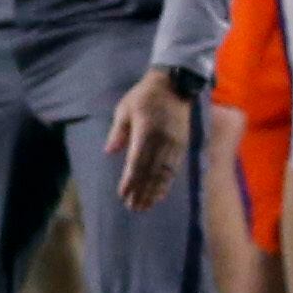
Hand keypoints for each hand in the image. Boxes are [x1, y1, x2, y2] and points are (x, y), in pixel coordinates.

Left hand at [105, 67, 194, 211]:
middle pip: (151, 171)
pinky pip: (174, 168)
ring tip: (145, 206)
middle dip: (142, 191)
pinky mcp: (182, 144)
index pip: (137, 162)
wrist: (175, 84)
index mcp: (146, 131)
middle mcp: (163, 141)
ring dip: (154, 191)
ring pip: (164, 173)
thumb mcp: (124, 109)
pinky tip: (160, 194)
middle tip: (133, 207)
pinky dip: (167, 183)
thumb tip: (109, 152)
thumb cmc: (144, 96)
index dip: (130, 180)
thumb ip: (118, 131)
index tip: (123, 194)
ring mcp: (175, 144)